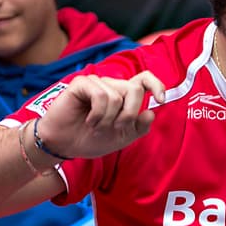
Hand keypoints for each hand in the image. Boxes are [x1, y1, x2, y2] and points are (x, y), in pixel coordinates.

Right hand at [34, 72, 165, 159]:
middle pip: (135, 89)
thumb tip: (151, 112)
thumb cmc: (92, 139)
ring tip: (96, 126)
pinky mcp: (81, 84)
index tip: (161, 100)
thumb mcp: (123, 137)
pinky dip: (98, 114)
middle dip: (129, 114)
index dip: (157, 85)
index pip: (145, 79)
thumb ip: (140, 126)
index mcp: (124, 96)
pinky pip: (101, 96)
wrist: (65, 146)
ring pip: (117, 96)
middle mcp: (112, 86)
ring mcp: (97, 83)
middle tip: (116, 127)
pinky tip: (89, 121)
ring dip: (108, 119)